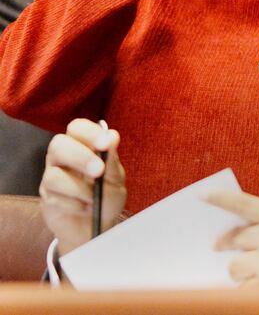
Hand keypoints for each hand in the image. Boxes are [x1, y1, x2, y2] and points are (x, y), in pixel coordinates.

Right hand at [40, 118, 126, 254]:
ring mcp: (51, 177)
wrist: (98, 226)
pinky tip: (85, 208)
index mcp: (81, 145)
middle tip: (99, 171)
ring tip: (94, 198)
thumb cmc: (107, 196)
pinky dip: (74, 205)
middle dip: (80, 157)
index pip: (77, 128)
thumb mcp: (116, 178)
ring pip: (53, 176)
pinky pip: (54, 199)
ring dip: (79, 188)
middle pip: (58, 145)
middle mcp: (62, 157)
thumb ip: (112, 159)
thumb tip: (112, 135)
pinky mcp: (46, 199)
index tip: (105, 144)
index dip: (89, 132)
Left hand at [206, 190, 258, 286]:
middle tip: (224, 248)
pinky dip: (245, 291)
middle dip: (228, 245)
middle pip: (234, 238)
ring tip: (254, 272)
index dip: (222, 199)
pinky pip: (241, 290)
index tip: (202, 195)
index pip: (246, 204)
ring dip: (238, 271)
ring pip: (234, 266)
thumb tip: (233, 232)